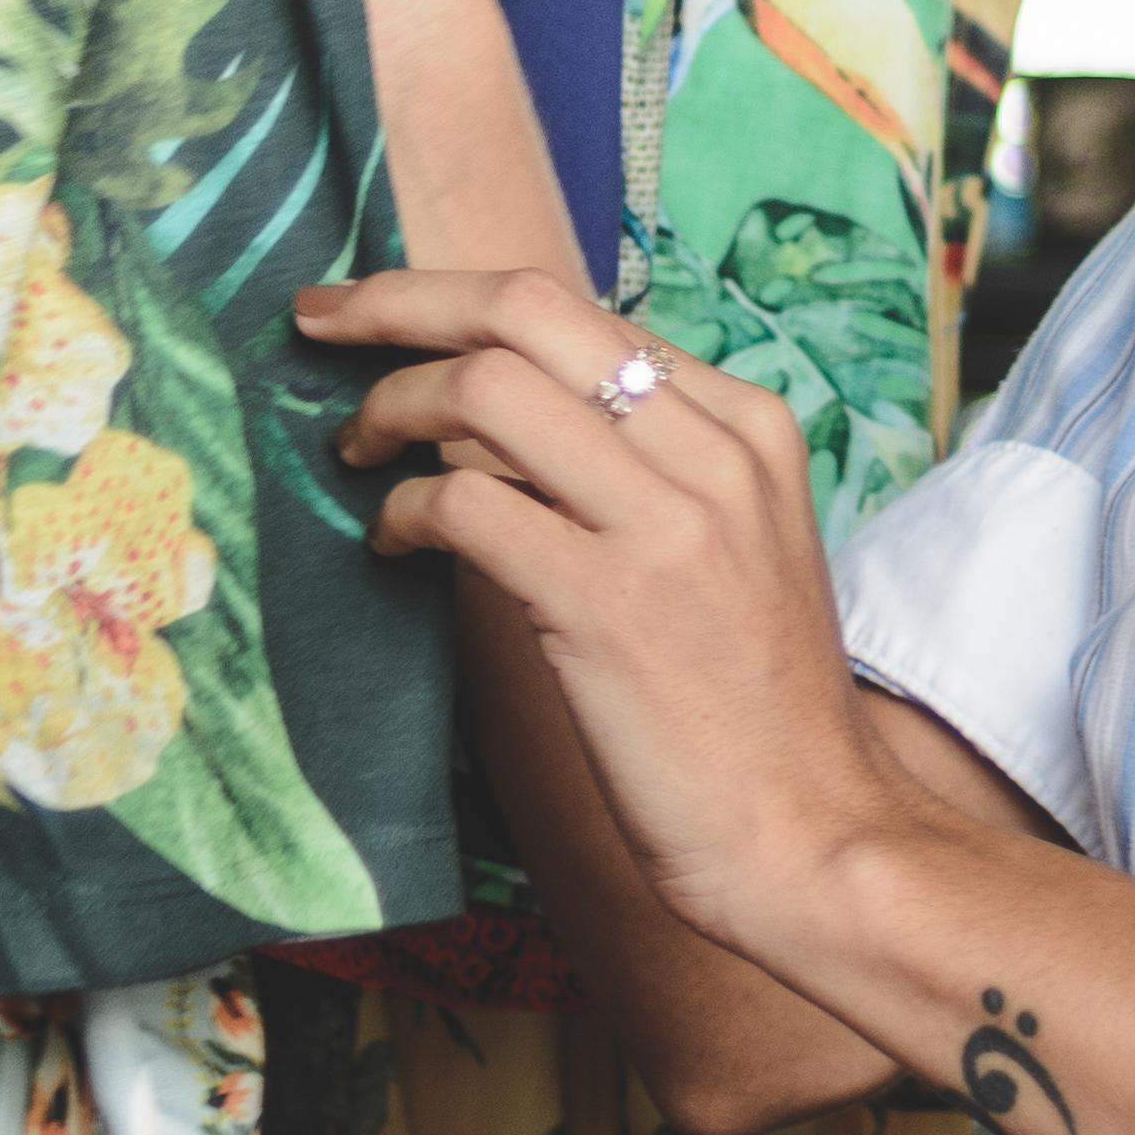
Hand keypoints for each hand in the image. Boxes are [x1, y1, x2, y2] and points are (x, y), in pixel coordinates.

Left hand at [309, 266, 936, 944]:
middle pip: (526, 309)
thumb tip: (506, 408)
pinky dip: (403, 509)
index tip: (381, 316)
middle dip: (400, 302)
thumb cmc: (752, 707)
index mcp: (749, 426)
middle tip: (321, 326)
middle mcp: (714, 452)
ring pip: (486, 387)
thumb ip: (650, 466)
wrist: (813, 834)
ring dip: (391, 406)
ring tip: (355, 453)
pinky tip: (392, 542)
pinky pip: (465, 503)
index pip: (577, 311)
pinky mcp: (606, 603)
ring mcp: (666, 523)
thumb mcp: (732, 547)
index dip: (457, 300)